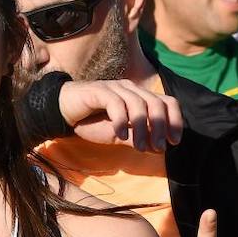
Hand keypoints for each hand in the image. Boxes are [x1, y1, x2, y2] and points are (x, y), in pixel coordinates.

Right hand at [59, 80, 182, 152]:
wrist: (63, 112)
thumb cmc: (91, 122)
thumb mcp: (118, 136)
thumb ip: (138, 139)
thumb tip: (159, 148)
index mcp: (139, 97)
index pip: (167, 102)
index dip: (175, 120)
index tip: (174, 142)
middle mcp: (130, 89)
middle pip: (156, 102)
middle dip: (160, 127)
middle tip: (159, 147)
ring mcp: (115, 88)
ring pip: (138, 104)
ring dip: (142, 128)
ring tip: (140, 147)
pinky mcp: (99, 91)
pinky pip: (116, 104)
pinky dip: (121, 121)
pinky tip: (120, 135)